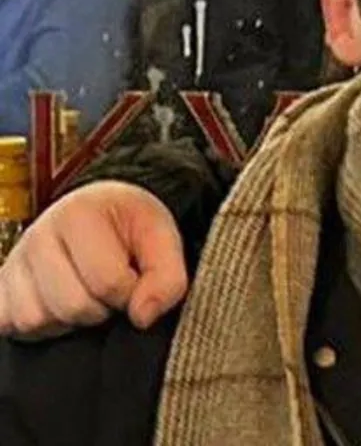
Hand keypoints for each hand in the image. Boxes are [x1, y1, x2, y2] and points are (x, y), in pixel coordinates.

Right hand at [0, 182, 186, 338]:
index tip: (134, 278)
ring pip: (36, 320)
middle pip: (70, 306)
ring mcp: (13, 261)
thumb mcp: (163, 239)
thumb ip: (167, 278)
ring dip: (69, 320)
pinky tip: (60, 305)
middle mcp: (37, 235)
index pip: (107, 282)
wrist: (100, 212)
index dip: (130, 292)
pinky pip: (10, 325)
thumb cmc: (130, 226)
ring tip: (85, 295)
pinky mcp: (0, 286)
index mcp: (79, 214)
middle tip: (110, 290)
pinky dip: (40, 326)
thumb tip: (143, 317)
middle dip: (101, 308)